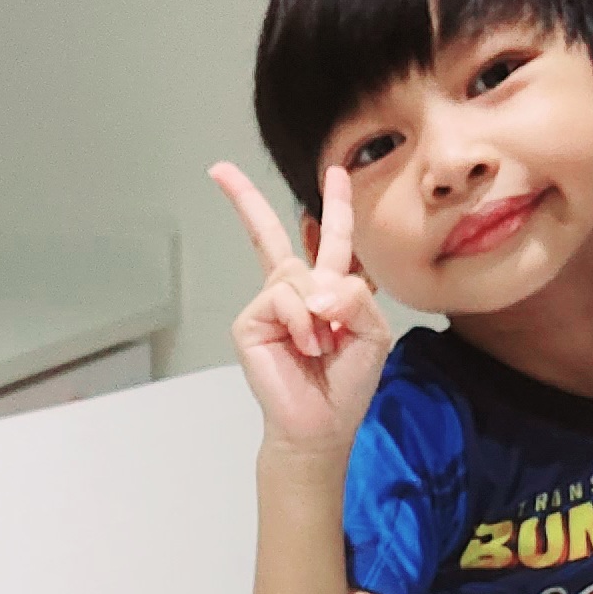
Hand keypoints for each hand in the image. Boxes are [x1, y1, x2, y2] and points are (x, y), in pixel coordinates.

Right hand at [210, 160, 394, 460]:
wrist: (321, 424)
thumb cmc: (348, 382)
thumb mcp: (373, 332)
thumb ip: (356, 294)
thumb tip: (316, 288)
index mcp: (329, 290)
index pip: (332, 240)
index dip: (336, 205)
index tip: (334, 172)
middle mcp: (295, 292)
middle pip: (271, 236)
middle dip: (246, 200)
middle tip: (219, 169)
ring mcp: (269, 305)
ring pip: (297, 276)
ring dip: (319, 313)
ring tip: (322, 346)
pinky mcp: (251, 322)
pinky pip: (282, 299)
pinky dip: (301, 322)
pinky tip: (305, 347)